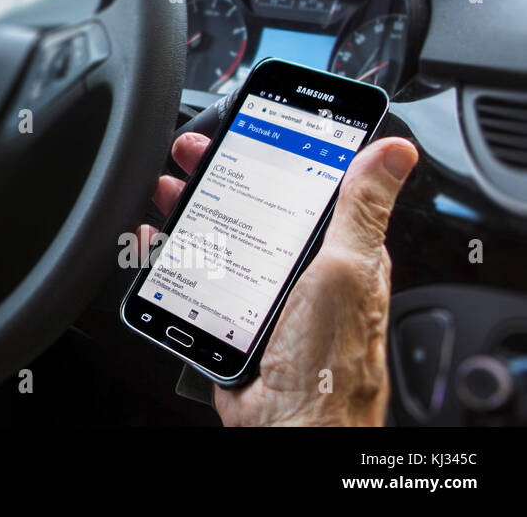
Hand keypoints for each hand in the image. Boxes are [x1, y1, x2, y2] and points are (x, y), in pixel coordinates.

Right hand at [140, 131, 418, 425]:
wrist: (290, 426)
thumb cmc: (330, 359)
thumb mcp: (349, 269)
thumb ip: (361, 209)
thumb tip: (394, 151)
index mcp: (335, 252)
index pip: (305, 187)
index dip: (274, 152)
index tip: (246, 125)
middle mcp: (297, 271)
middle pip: (252, 207)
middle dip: (218, 174)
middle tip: (191, 154)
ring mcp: (259, 294)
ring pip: (219, 238)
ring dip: (188, 210)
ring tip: (168, 190)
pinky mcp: (226, 318)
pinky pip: (195, 278)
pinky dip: (170, 257)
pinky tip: (157, 243)